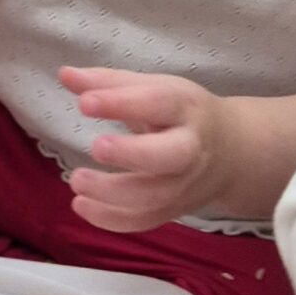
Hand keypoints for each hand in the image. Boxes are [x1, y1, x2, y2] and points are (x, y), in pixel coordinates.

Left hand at [60, 67, 228, 231]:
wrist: (230, 154)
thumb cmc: (180, 114)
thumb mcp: (154, 88)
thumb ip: (108, 83)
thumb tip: (65, 74)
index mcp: (185, 108)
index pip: (158, 103)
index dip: (122, 103)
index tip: (84, 103)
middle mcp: (191, 148)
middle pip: (171, 156)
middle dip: (132, 153)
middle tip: (96, 147)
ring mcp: (184, 184)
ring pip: (154, 196)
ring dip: (112, 193)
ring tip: (76, 181)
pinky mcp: (173, 209)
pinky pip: (145, 220)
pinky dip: (112, 219)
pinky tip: (81, 205)